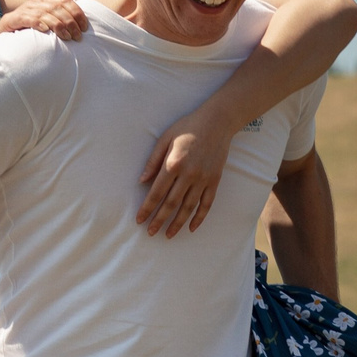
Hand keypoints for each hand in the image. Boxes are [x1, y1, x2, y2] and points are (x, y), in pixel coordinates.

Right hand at [0, 0, 88, 42]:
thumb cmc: (29, 29)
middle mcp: (36, 1)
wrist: (3, 34)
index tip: (85, 27)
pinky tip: (45, 30)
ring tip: (67, 37)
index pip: (66, 0)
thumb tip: (81, 23)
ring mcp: (24, 9)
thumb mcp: (47, 21)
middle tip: (77, 37)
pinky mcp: (14, 19)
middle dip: (70, 22)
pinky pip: (28, 18)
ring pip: (45, 13)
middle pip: (58, 7)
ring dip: (58, 25)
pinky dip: (38, 23)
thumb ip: (61, 17)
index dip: (77, 13)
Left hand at [137, 108, 236, 235]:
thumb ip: (153, 161)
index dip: (147, 208)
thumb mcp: (165, 139)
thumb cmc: (187, 128)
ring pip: (189, 207)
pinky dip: (199, 217)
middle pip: (172, 204)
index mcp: (173, 164)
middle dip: (159, 220)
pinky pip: (207, 204)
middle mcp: (189, 175)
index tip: (139, 220)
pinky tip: (191, 227)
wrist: (217, 122)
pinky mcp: (215, 181)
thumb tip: (141, 181)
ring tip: (168, 235)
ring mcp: (204, 179)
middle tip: (151, 232)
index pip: (156, 192)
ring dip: (178, 223)